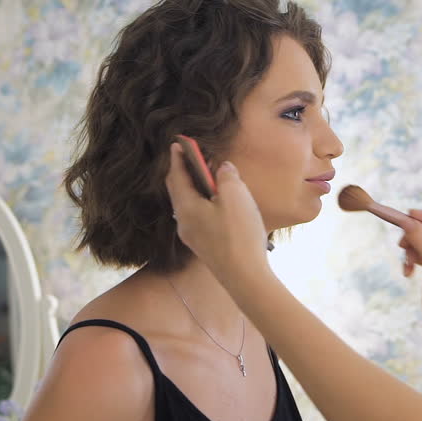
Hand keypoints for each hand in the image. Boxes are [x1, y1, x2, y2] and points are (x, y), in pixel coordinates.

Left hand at [164, 142, 269, 283]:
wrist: (245, 277)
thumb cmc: (238, 234)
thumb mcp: (235, 196)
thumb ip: (227, 176)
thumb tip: (223, 168)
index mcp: (186, 207)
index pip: (177, 176)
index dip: (178, 158)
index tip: (178, 143)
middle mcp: (184, 222)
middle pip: (179, 191)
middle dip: (183, 172)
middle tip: (190, 156)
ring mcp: (193, 236)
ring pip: (188, 204)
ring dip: (195, 188)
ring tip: (207, 176)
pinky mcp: (205, 246)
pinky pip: (198, 216)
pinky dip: (203, 202)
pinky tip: (217, 203)